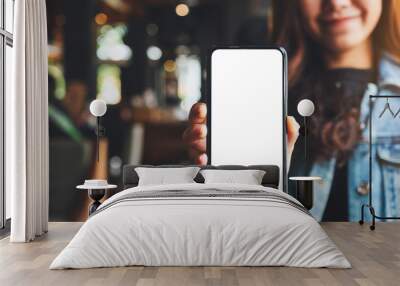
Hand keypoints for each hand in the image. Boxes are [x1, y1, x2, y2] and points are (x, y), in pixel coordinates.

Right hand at [183, 103, 299, 165]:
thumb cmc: (268, 161)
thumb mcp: (279, 146)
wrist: (266, 185)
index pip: (208, 112)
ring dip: (194, 140)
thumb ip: (288, 133)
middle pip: (195, 125)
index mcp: (226, 125)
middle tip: (204, 129)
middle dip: (195, 125)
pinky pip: (195, 161)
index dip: (201, 109)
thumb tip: (291, 121)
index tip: (204, 109)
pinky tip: (205, 159)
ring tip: (204, 143)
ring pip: (191, 141)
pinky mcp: (206, 167)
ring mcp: (207, 151)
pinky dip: (198, 159)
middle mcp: (212, 136)